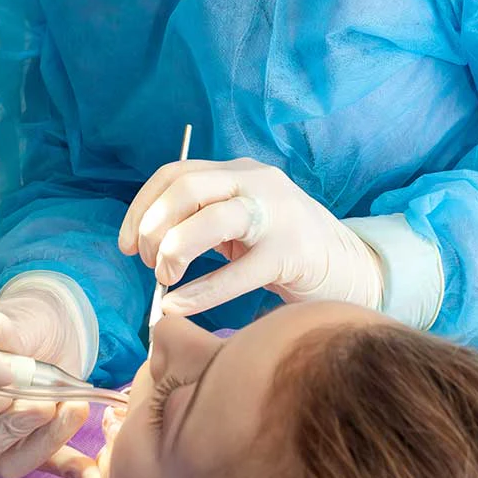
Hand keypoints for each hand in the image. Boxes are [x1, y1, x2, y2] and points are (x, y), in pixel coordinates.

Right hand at [0, 290, 97, 477]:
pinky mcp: (35, 449)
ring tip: (74, 407)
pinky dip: (72, 470)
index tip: (0, 391)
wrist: (52, 331)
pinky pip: (49, 468)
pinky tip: (93, 475)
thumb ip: (2, 330)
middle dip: (5, 432)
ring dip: (45, 440)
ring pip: (8, 464)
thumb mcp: (14, 320)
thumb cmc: (20, 325)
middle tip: (40, 406)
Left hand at [119, 157, 383, 316]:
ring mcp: (277, 215)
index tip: (125, 244)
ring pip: (210, 219)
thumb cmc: (286, 249)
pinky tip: (178, 307)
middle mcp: (257, 182)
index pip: (174, 173)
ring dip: (173, 251)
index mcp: (239, 170)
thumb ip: (204, 218)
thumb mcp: (243, 220)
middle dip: (153, 227)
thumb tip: (147, 243)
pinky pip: (236, 272)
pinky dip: (199, 293)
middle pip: (186, 188)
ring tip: (164, 280)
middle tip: (149, 264)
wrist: (352, 269)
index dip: (141, 208)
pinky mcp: (292, 253)